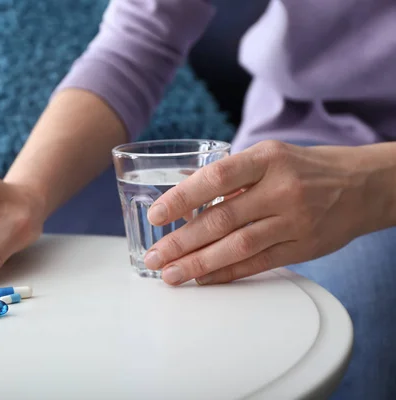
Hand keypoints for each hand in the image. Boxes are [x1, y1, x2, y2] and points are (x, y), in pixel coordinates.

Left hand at [143, 140, 376, 285]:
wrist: (363, 185)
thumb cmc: (304, 168)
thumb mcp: (269, 156)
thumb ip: (231, 177)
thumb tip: (185, 200)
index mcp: (267, 158)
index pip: (216, 177)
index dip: (182, 197)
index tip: (156, 215)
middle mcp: (281, 188)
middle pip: (222, 219)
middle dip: (182, 241)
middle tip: (155, 256)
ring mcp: (295, 219)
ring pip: (238, 246)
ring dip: (199, 263)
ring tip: (171, 274)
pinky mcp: (304, 246)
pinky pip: (259, 263)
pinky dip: (228, 273)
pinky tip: (204, 279)